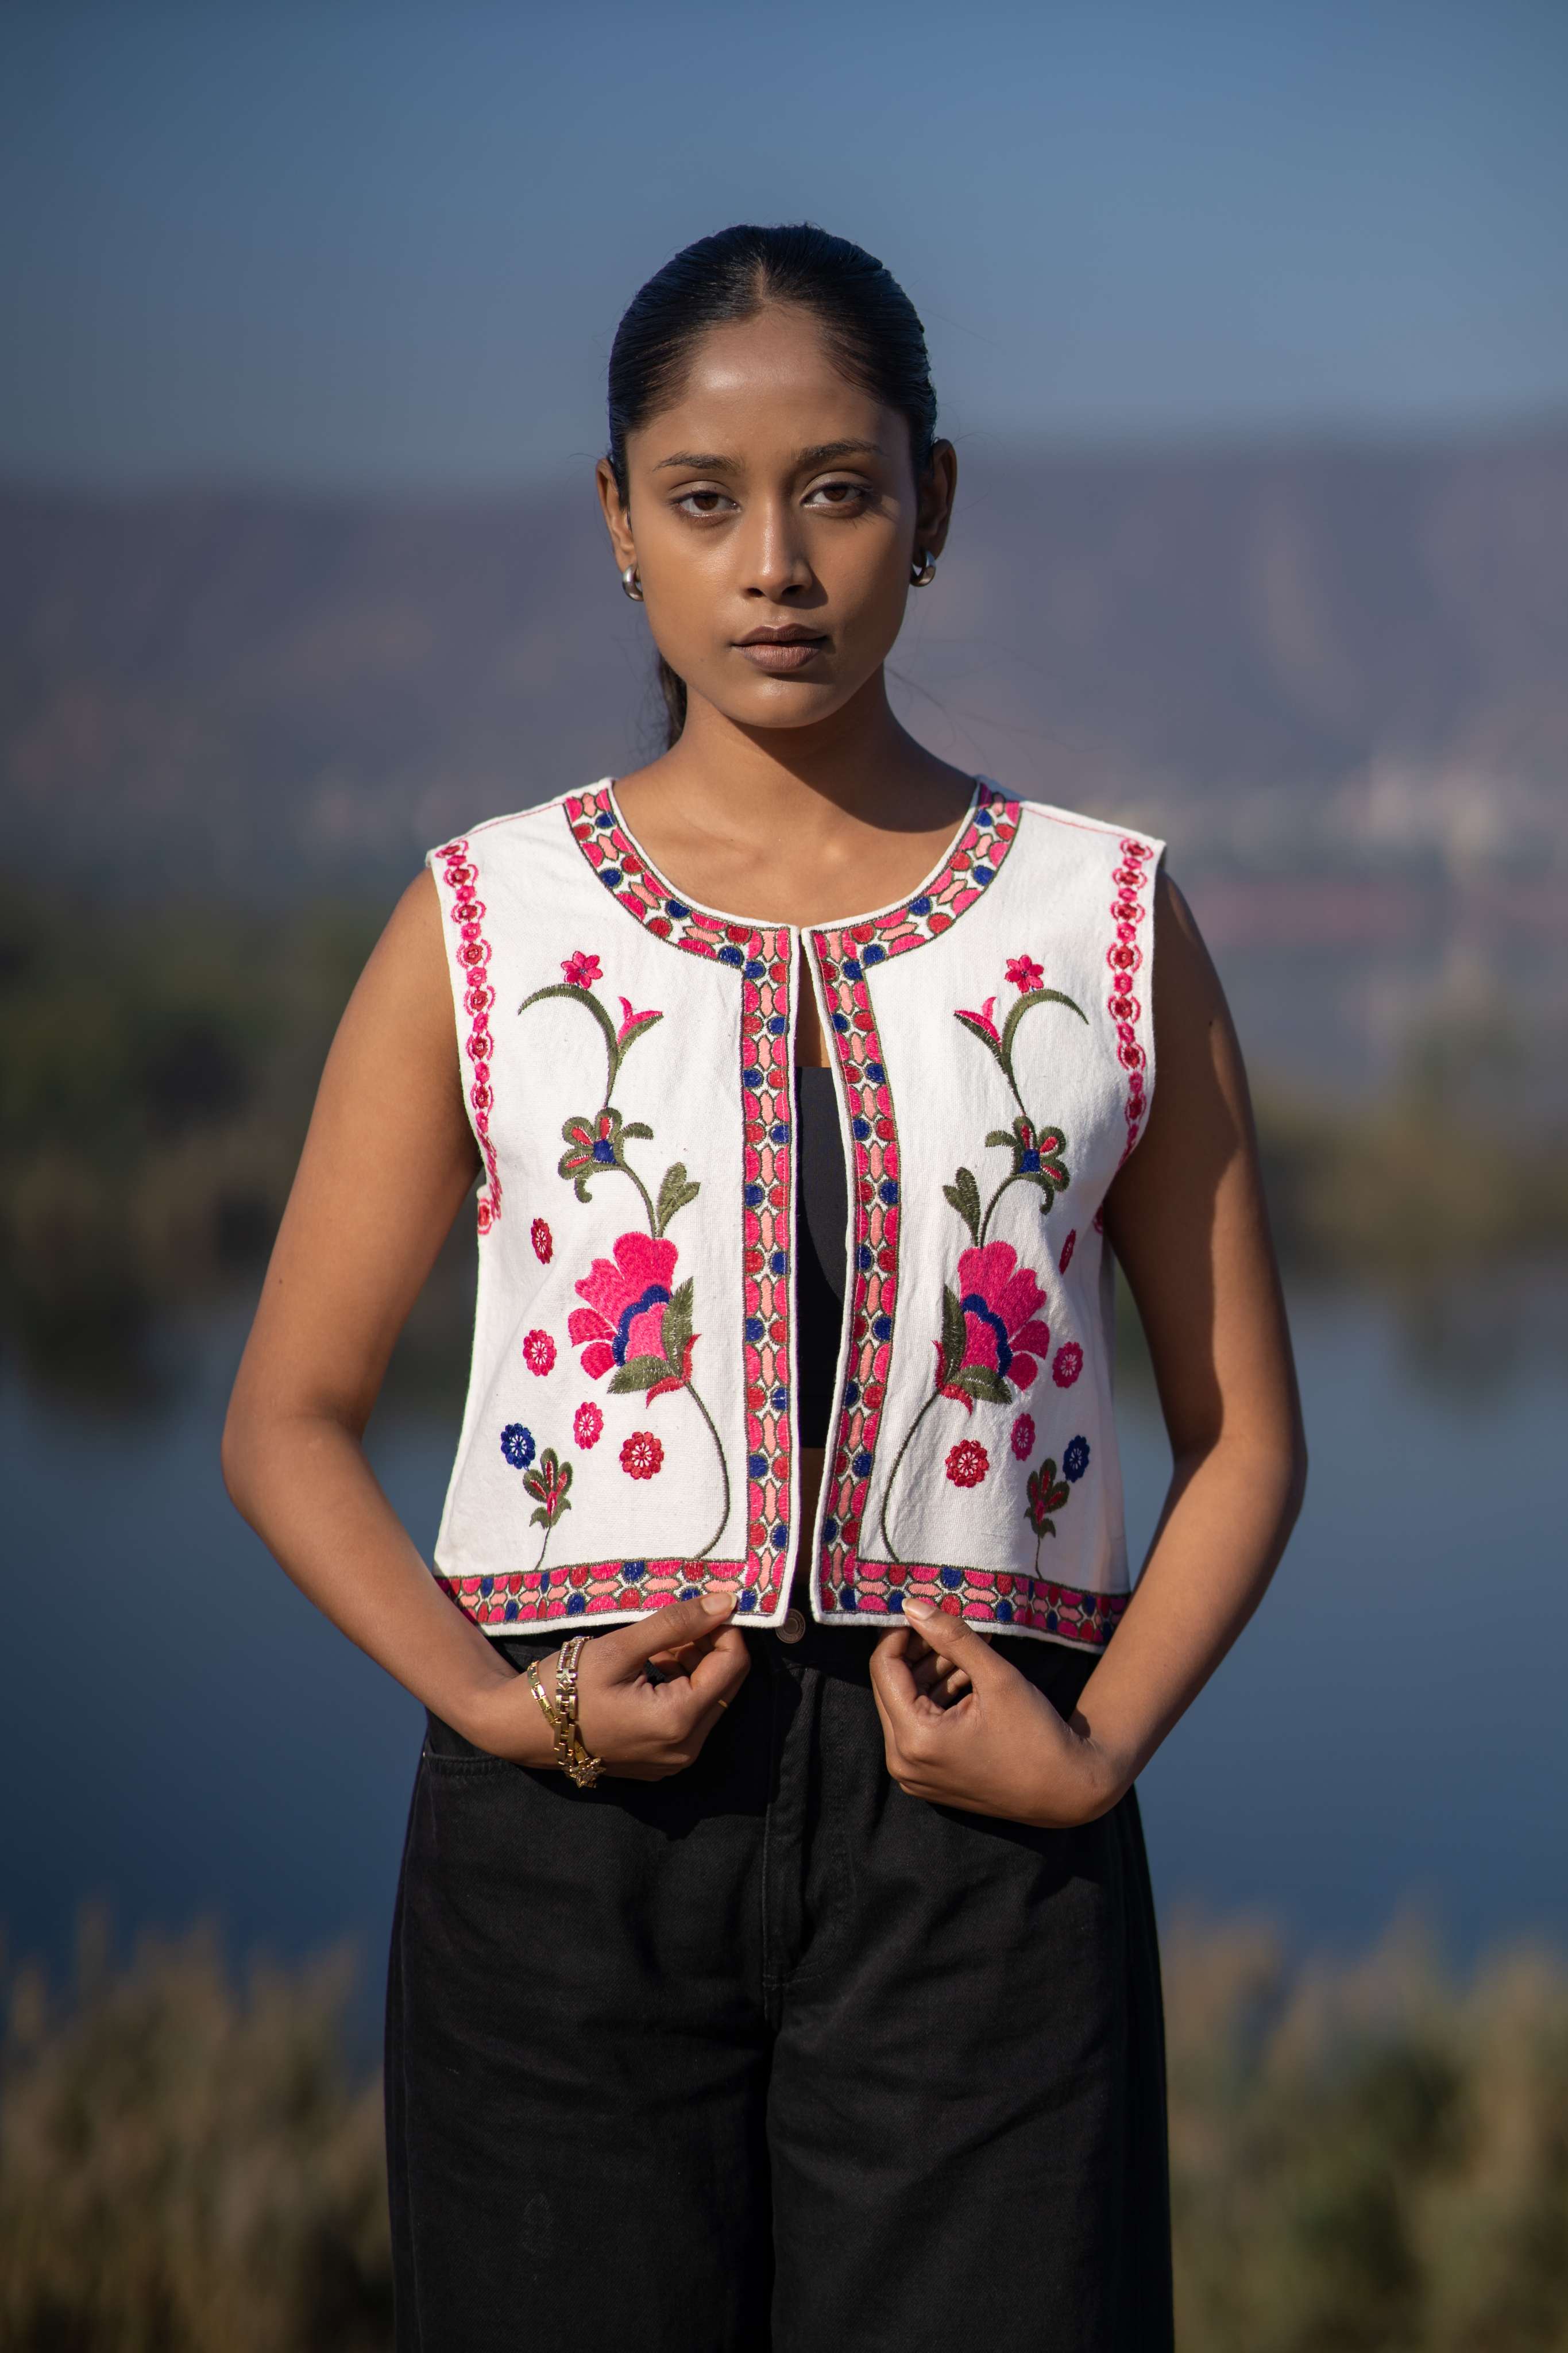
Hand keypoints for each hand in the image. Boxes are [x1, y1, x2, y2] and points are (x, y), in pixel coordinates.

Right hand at [469, 1592, 749, 1777]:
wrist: (521, 1727)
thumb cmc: (565, 1685)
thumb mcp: (620, 1647)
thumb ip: (676, 1624)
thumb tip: (727, 1602)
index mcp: (677, 1721)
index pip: (733, 1665)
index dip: (727, 1628)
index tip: (706, 1601)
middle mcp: (685, 1749)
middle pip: (726, 1684)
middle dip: (710, 1646)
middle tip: (676, 1621)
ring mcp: (673, 1760)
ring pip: (710, 1699)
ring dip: (695, 1664)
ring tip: (658, 1642)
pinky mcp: (661, 1762)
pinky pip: (690, 1716)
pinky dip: (681, 1685)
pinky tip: (653, 1666)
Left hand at [869, 1599, 1127, 1827]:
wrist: (1066, 1790)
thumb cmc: (1036, 1734)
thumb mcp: (996, 1676)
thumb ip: (951, 1637)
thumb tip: (911, 1605)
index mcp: (915, 1738)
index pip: (884, 1668)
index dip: (899, 1633)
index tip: (923, 1609)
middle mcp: (903, 1762)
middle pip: (891, 1687)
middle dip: (918, 1652)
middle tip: (949, 1626)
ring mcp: (914, 1775)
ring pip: (906, 1705)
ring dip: (932, 1674)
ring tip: (969, 1652)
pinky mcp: (928, 1779)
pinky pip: (919, 1728)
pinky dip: (938, 1700)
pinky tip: (969, 1678)